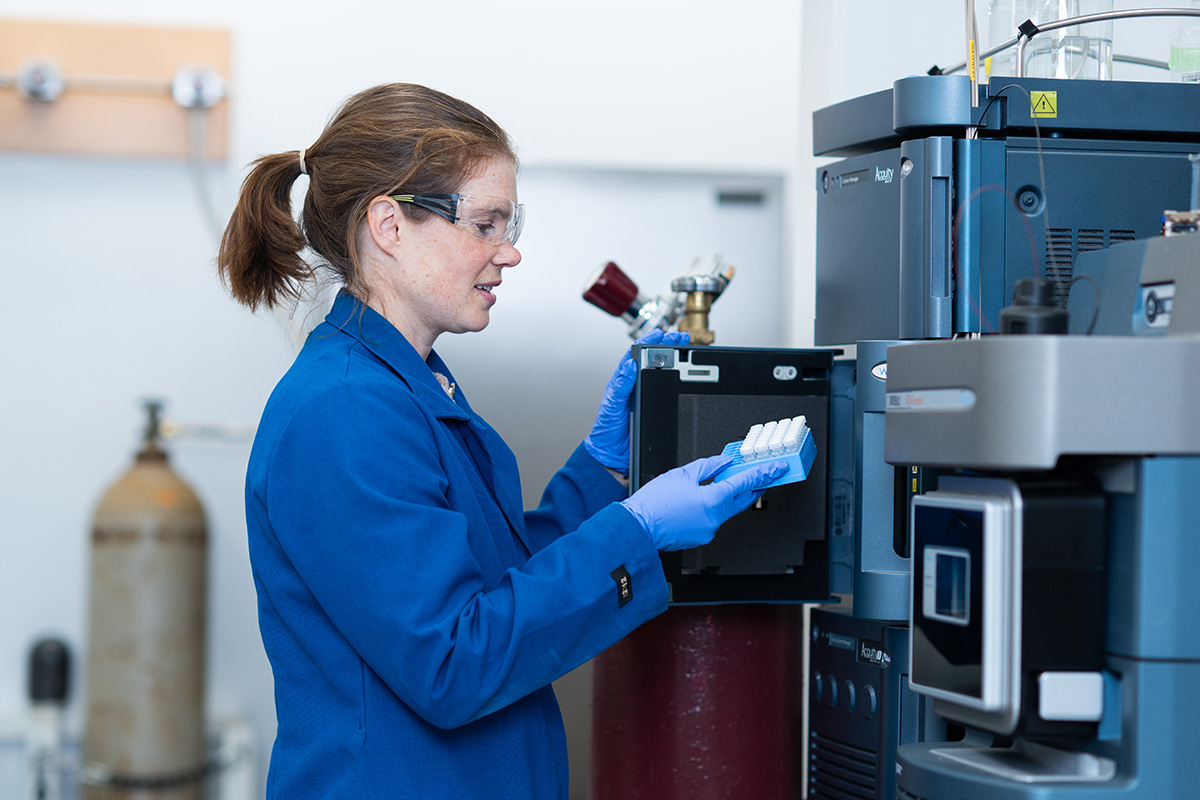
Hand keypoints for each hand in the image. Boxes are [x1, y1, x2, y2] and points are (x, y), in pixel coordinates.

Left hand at [584, 329, 688, 473]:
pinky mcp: (656, 409)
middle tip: (680, 336)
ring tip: (686, 348)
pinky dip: (679, 382)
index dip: (649, 342)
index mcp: (623, 383)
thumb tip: (628, 365)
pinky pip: (669, 392)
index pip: (636, 356)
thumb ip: (620, 387)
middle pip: (654, 361)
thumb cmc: (607, 432)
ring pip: (664, 374)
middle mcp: (636, 387)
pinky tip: (689, 374)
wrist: (613, 457)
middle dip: (668, 346)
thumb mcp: (611, 407)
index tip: (660, 333)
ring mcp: (647, 397)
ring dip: (676, 360)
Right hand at [620, 455, 788, 550]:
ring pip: (727, 510)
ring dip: (730, 496)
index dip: (764, 474)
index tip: (776, 469)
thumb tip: (724, 463)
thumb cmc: (653, 503)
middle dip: (754, 487)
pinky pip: (713, 519)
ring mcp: (708, 530)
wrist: (638, 527)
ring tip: (726, 482)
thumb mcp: (682, 474)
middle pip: (742, 500)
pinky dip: (714, 507)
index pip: (746, 483)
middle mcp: (714, 519)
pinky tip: (705, 499)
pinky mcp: (700, 536)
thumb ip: (708, 466)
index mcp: (713, 500)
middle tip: (764, 476)